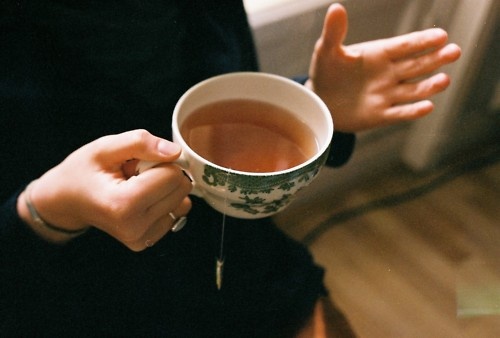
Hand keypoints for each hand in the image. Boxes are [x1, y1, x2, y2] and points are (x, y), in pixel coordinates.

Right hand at [17, 129, 191, 250]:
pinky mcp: (146, 241)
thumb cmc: (83, 172)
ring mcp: (141, 238)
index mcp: (122, 204)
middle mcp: (134, 227)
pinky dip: (163, 202)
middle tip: (135, 174)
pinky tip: (140, 199)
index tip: (137, 162)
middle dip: (164, 174)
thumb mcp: (104, 147)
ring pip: (183, 202)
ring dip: (164, 189)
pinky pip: (176, 214)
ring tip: (136, 186)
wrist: (65, 201)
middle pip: (181, 189)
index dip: (160, 160)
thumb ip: (140, 143)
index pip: (172, 175)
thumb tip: (175, 152)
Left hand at [307, 4, 460, 131]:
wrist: (320, 101)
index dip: (422, 41)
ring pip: (413, 90)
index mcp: (379, 54)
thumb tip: (335, 8)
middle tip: (454, 51)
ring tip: (445, 80)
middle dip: (435, 59)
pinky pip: (399, 113)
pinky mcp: (380, 115)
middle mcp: (388, 74)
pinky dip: (412, 111)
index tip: (441, 35)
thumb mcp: (326, 51)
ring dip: (429, 86)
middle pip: (416, 66)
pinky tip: (427, 107)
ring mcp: (386, 95)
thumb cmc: (326, 72)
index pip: (405, 46)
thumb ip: (334, 33)